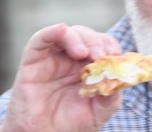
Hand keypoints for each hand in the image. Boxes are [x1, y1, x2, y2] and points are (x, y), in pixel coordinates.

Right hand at [0, 24, 122, 131]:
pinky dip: (51, 32)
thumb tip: (118, 77)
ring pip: (67, 33)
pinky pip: (40, 40)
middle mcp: (71, 58)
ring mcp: (52, 57)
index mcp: (90, 66)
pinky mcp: (33, 61)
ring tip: (84, 53)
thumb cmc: (71, 123)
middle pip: (87, 36)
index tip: (115, 54)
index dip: (110, 45)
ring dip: (79, 38)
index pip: (103, 45)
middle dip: (96, 42)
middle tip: (100, 55)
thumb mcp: (99, 111)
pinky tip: (60, 30)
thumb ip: (110, 95)